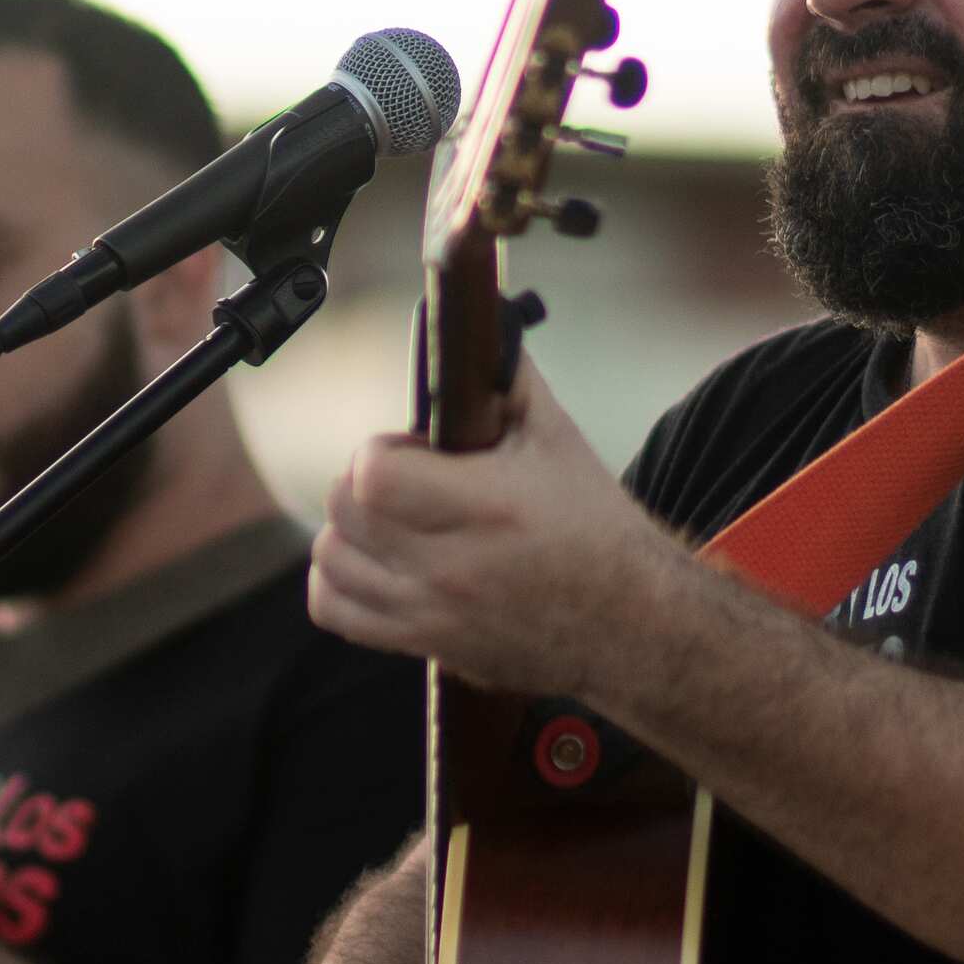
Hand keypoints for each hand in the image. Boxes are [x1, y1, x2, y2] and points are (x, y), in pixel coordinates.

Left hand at [307, 358, 693, 701]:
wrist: (631, 624)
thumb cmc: (596, 530)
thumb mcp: (558, 440)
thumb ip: (508, 377)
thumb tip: (477, 317)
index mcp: (488, 507)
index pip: (374, 474)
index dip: (383, 451)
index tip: (413, 450)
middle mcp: (453, 567)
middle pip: (345, 511)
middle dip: (366, 483)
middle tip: (408, 480)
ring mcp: (433, 614)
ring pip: (332, 559)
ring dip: (351, 529)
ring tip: (393, 519)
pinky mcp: (425, 645)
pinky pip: (334, 610)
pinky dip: (340, 580)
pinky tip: (376, 561)